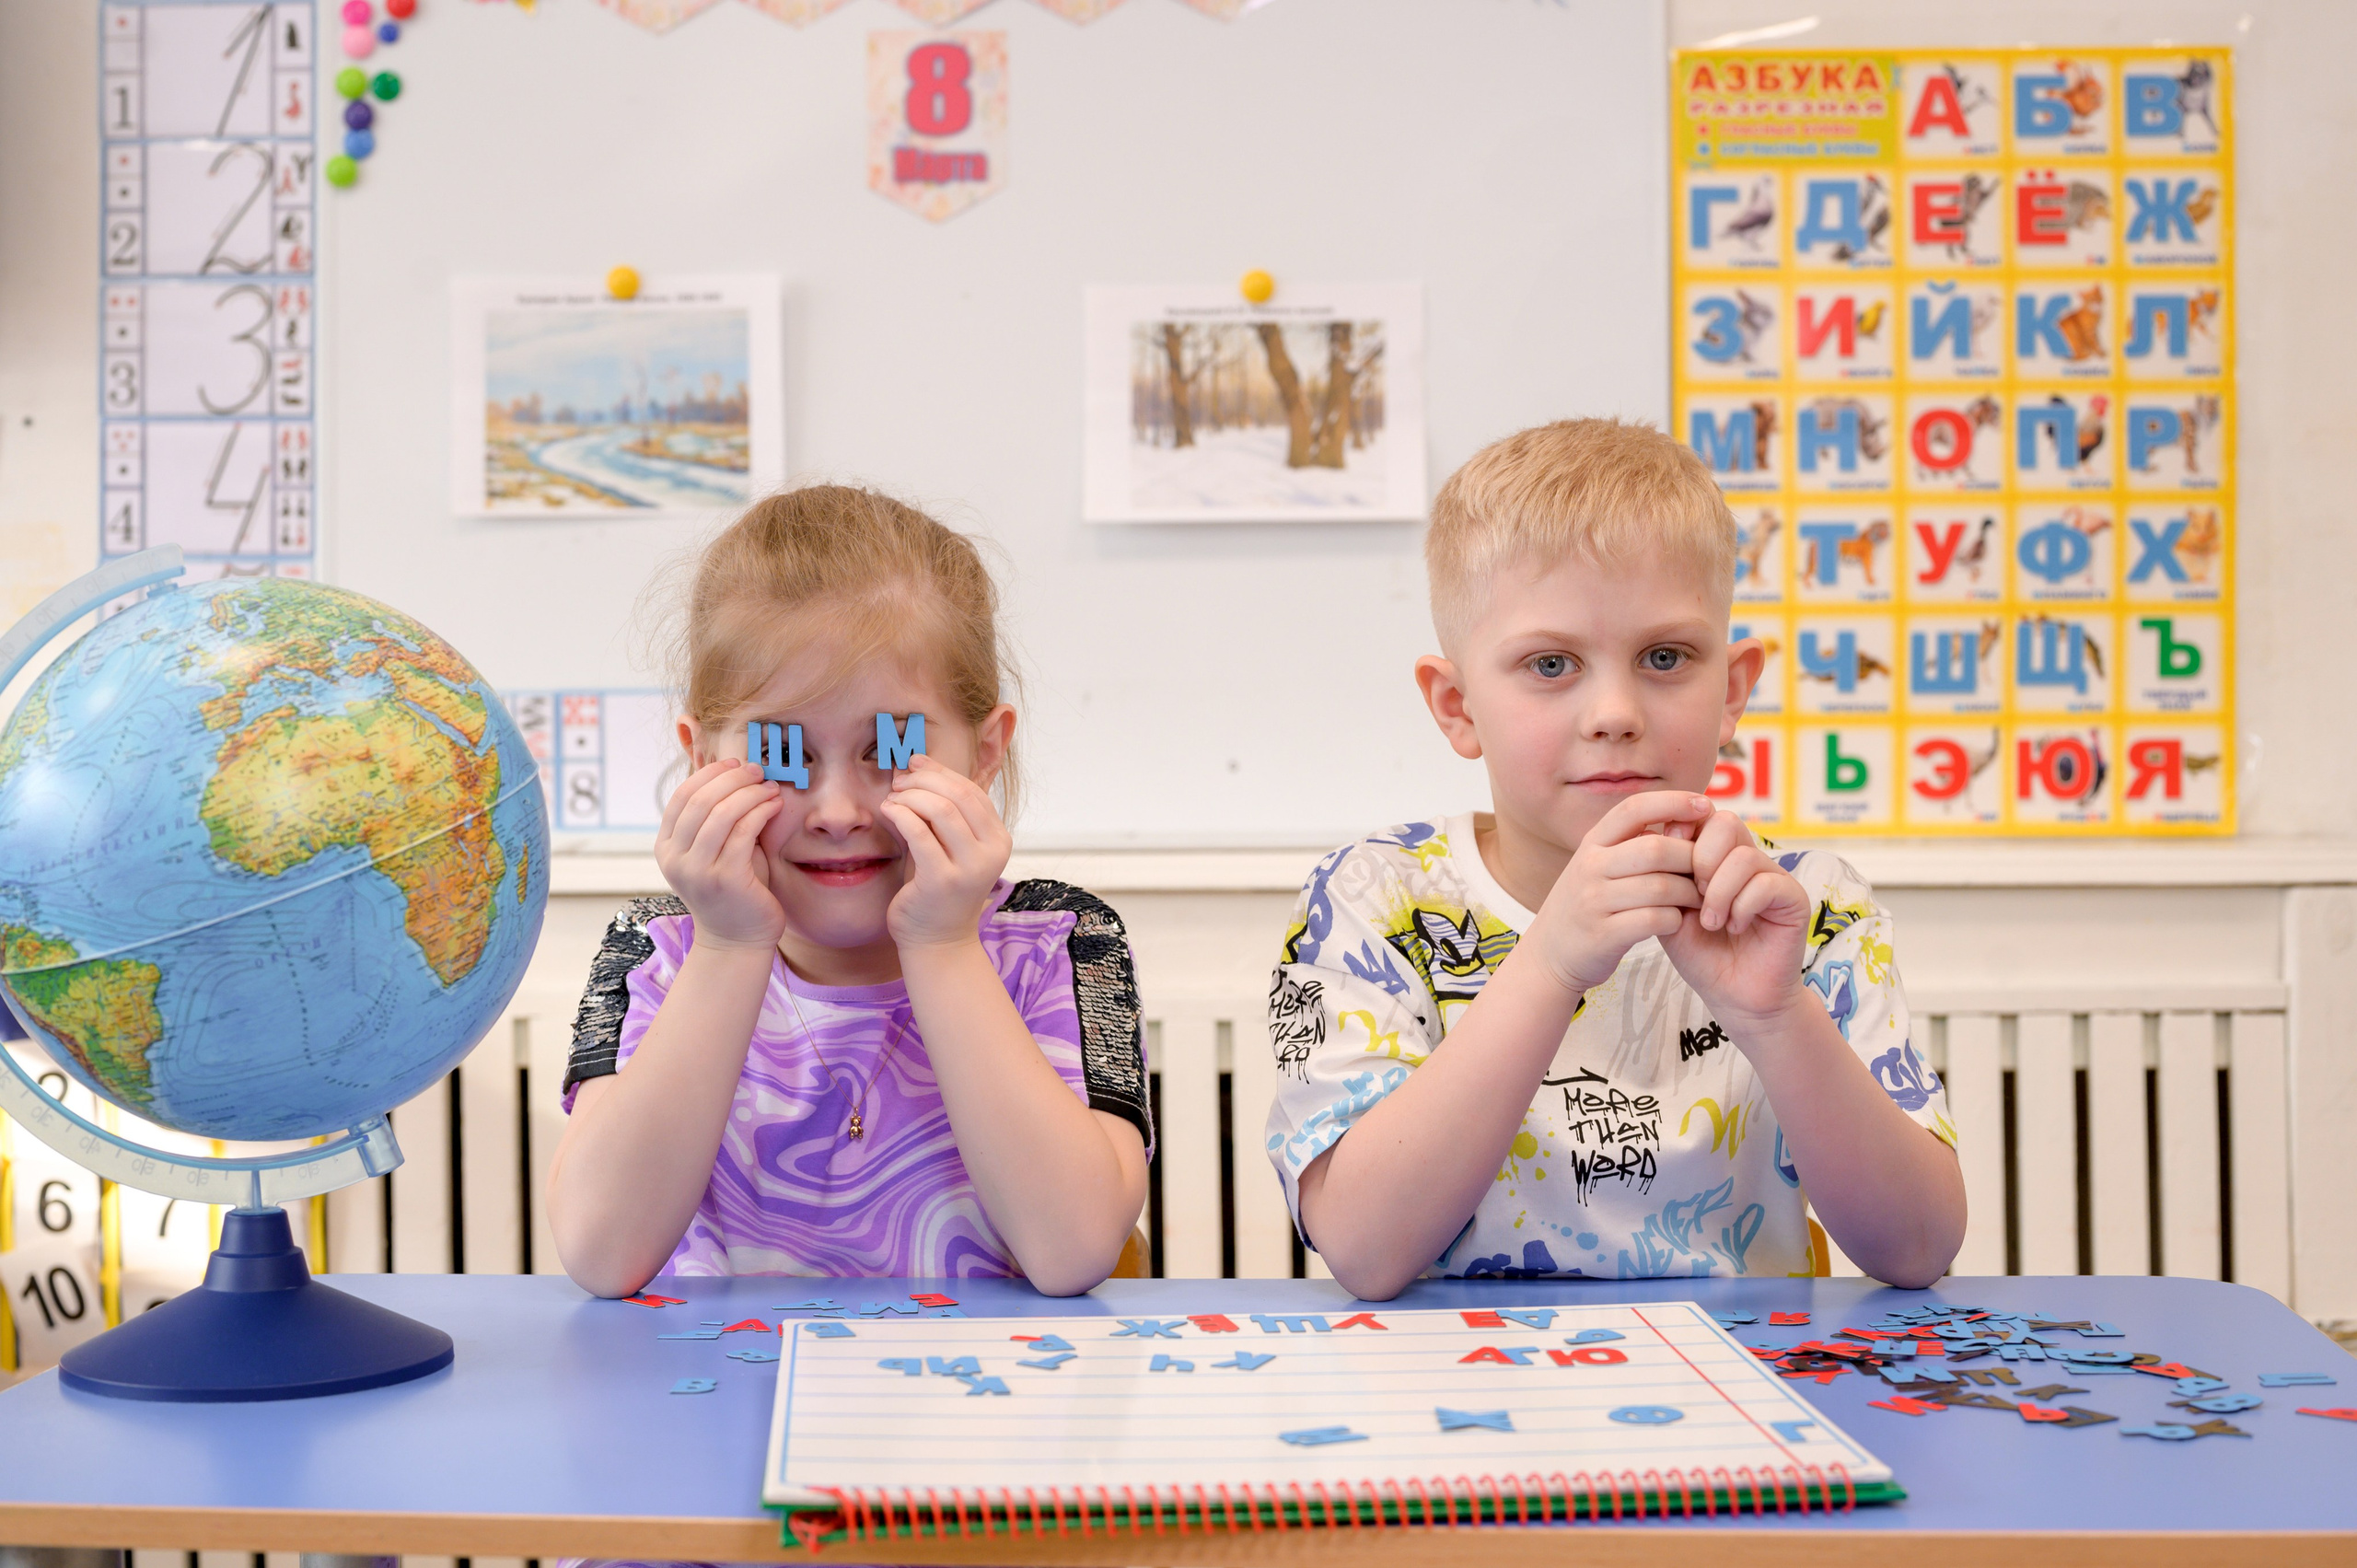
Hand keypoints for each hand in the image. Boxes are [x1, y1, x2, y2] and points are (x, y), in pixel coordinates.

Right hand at [654, 760, 784, 952]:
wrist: (737, 939)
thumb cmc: (732, 888)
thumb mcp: (714, 850)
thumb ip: (715, 817)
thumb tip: (732, 771)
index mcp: (666, 848)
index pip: (681, 796)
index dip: (709, 774)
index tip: (735, 763)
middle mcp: (675, 859)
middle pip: (700, 800)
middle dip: (732, 778)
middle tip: (757, 770)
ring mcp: (698, 871)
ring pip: (722, 813)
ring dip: (750, 793)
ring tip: (770, 787)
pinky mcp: (726, 879)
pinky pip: (744, 832)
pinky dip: (761, 811)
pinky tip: (774, 805)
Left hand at [879, 754, 1011, 949]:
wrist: (937, 941)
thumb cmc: (938, 889)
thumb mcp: (947, 845)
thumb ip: (939, 810)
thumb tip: (913, 765)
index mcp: (999, 839)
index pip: (972, 791)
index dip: (941, 772)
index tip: (914, 764)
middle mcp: (991, 852)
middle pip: (959, 795)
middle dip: (924, 780)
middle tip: (900, 782)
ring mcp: (969, 868)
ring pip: (942, 809)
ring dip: (911, 796)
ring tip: (893, 799)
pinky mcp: (942, 880)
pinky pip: (919, 833)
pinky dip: (901, 814)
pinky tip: (887, 811)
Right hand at [1521, 791, 1711, 995]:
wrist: (1549, 954)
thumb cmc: (1589, 905)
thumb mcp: (1599, 866)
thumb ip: (1633, 844)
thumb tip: (1685, 819)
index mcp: (1592, 843)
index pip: (1635, 808)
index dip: (1674, 801)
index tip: (1706, 806)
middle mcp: (1590, 867)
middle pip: (1656, 849)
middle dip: (1692, 858)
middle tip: (1710, 871)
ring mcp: (1593, 901)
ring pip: (1661, 887)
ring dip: (1690, 893)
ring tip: (1701, 899)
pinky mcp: (1603, 935)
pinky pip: (1655, 920)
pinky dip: (1675, 920)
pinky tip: (1677, 922)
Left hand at [1657, 808, 1811, 1030]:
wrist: (1732, 995)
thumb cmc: (1701, 954)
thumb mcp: (1671, 910)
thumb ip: (1665, 874)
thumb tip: (1653, 832)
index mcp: (1717, 856)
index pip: (1702, 816)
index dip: (1681, 832)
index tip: (1668, 866)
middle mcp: (1747, 859)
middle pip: (1725, 823)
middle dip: (1700, 860)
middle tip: (1694, 898)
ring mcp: (1772, 876)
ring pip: (1743, 856)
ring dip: (1719, 893)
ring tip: (1712, 923)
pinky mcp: (1793, 897)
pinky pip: (1766, 883)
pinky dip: (1742, 907)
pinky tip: (1735, 928)